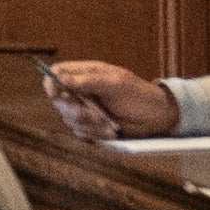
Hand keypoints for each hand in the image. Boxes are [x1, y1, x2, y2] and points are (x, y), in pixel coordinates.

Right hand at [47, 59, 179, 139]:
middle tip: (96, 115)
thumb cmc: (139, 94)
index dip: (51, 83)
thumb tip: (60, 78)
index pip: (55, 74)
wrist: (158, 116)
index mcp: (84, 74)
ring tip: (110, 125)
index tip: (57, 94)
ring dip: (90, 125)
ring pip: (69, 119)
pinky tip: (111, 132)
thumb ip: (87, 80)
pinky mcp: (90, 126)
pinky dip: (95, 135)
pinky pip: (81, 133)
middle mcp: (80, 91)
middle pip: (58, 100)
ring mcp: (84, 109)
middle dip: (77, 111)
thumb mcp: (116, 83)